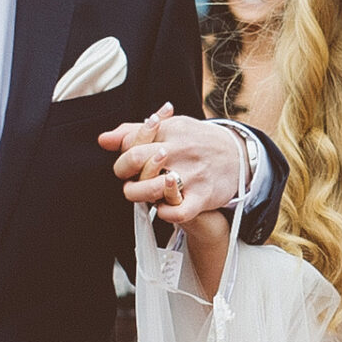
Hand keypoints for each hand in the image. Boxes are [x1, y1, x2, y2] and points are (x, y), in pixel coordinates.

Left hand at [101, 105, 249, 224]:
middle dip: (125, 175)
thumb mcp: (170, 128)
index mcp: (168, 131)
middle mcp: (178, 151)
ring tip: (144, 195)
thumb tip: (103, 140)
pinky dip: (164, 213)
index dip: (122, 159)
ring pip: (151, 189)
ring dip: (139, 195)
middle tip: (132, 181)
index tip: (128, 166)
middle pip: (135, 161)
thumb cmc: (197, 141)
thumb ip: (134, 132)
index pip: (130, 144)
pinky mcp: (203, 196)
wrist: (238, 155)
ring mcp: (191, 174)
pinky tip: (163, 209)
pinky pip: (176, 212)